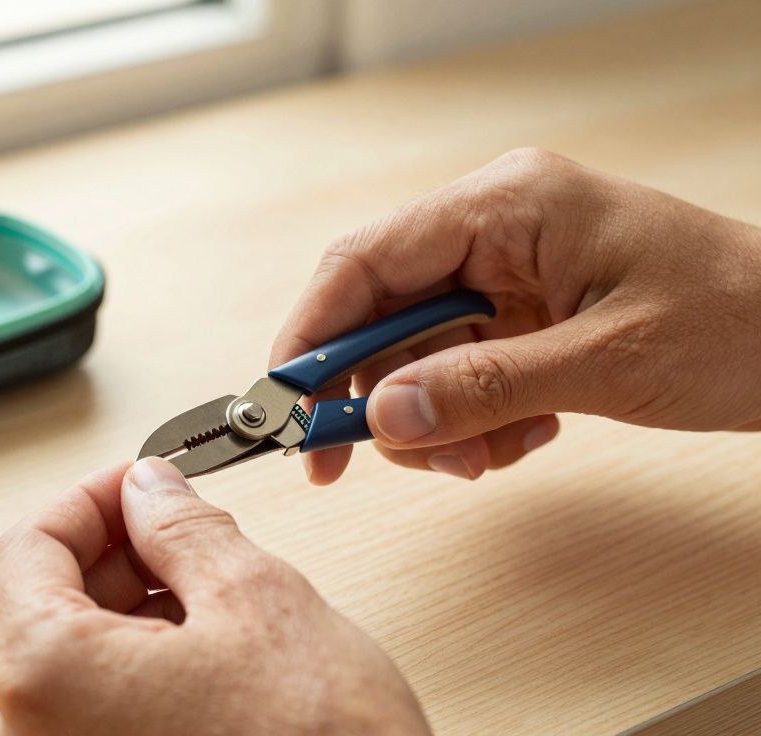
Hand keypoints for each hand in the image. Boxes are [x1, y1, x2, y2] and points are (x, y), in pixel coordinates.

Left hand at [0, 457, 428, 735]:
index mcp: (45, 674)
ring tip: (219, 591)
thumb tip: (152, 490)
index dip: (94, 497)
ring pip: (81, 655)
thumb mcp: (255, 600)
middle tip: (191, 524)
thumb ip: (184, 526)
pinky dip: (147, 663)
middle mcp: (33, 731)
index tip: (143, 479)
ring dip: (140, 605)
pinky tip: (214, 652)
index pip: (29, 546)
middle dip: (122, 550)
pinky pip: (103, 705)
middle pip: (49, 601)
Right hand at [273, 148, 760, 482]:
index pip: (366, 262)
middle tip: (350, 461)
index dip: (310, 334)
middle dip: (371, 393)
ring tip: (481, 458)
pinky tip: (519, 440)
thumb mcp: (605, 363)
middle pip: (380, 313)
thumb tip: (383, 417)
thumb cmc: (741, 322)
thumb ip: (484, 389)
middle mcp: (496, 231)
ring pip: (414, 355)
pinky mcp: (524, 315)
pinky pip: (457, 373)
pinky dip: (470, 421)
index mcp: (507, 207)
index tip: (283, 405)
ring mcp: (509, 274)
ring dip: (430, 420)